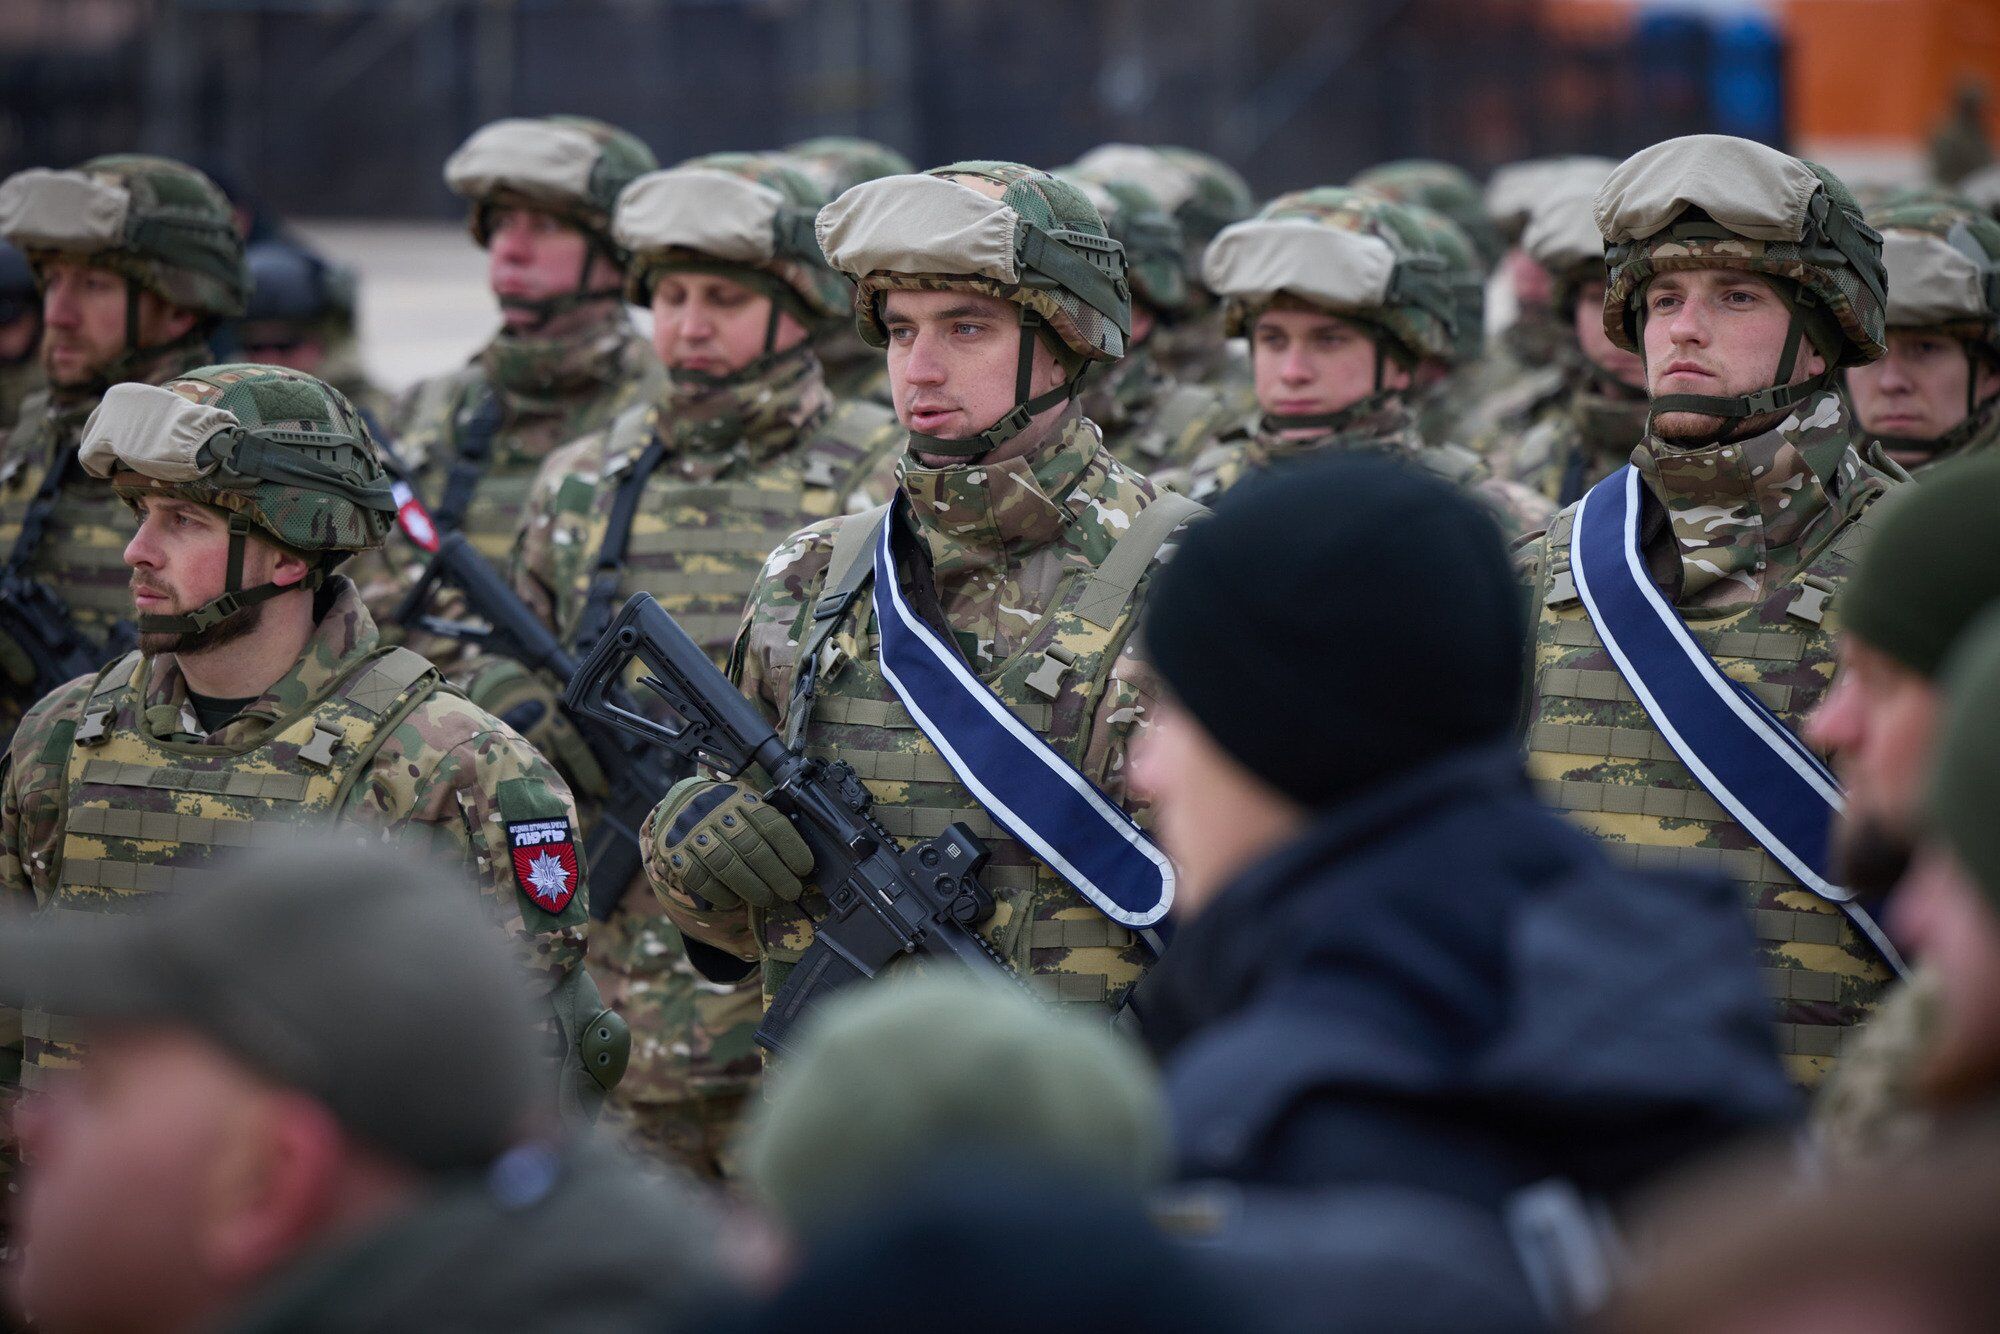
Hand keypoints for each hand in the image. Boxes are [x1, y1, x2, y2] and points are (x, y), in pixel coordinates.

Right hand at [648, 777, 813, 908]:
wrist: (678, 804)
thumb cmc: (726, 810)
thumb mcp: (748, 804)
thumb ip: (769, 823)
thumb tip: (800, 860)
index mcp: (742, 798)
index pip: (771, 824)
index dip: (791, 849)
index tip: (804, 868)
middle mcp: (716, 811)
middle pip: (752, 847)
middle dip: (777, 875)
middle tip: (791, 892)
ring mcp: (693, 832)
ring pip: (727, 865)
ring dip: (752, 887)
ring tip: (768, 899)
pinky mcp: (675, 852)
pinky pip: (700, 878)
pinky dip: (720, 893)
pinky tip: (734, 900)